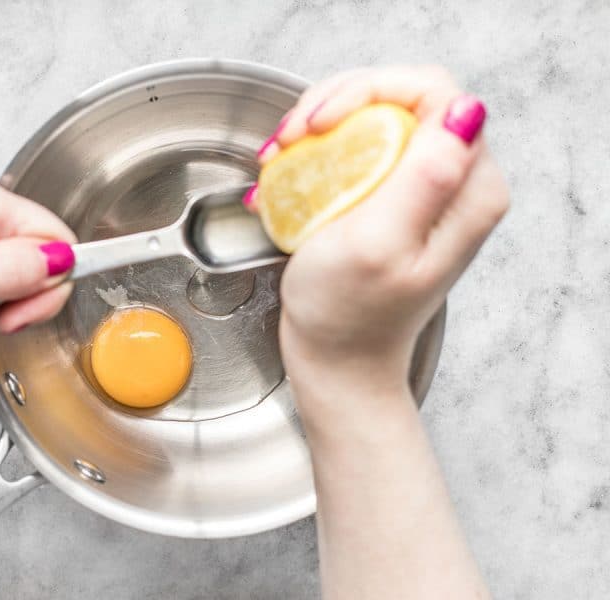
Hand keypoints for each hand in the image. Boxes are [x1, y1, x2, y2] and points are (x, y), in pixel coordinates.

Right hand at [251, 66, 508, 425]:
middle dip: (337, 103)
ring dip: (320, 124)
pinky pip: (358, 145)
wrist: (338, 359)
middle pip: (401, 97)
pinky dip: (317, 148)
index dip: (370, 92)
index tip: (319, 125)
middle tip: (292, 137)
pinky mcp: (393, 196)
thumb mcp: (378, 247)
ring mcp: (424, 188)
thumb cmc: (348, 316)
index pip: (432, 93)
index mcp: (468, 190)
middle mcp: (456, 183)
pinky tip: (287, 169)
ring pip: (374, 115)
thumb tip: (464, 111)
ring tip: (281, 155)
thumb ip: (424, 179)